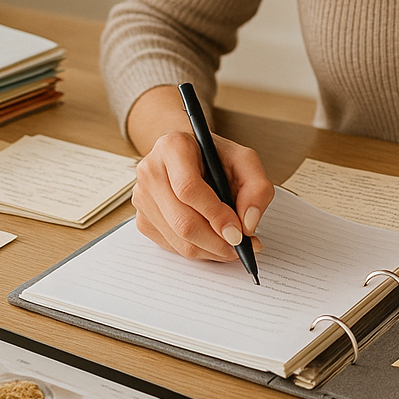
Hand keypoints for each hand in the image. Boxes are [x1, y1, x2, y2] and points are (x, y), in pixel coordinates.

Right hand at [131, 113, 273, 262]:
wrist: (190, 156)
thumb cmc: (215, 158)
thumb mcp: (244, 161)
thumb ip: (256, 188)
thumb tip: (247, 225)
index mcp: (172, 147)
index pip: (189, 189)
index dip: (215, 215)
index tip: (238, 234)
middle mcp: (151, 171)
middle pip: (182, 221)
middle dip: (217, 242)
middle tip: (242, 248)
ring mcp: (142, 198)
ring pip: (178, 240)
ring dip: (211, 250)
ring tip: (233, 245)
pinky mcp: (142, 220)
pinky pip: (172, 247)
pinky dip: (198, 251)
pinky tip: (213, 240)